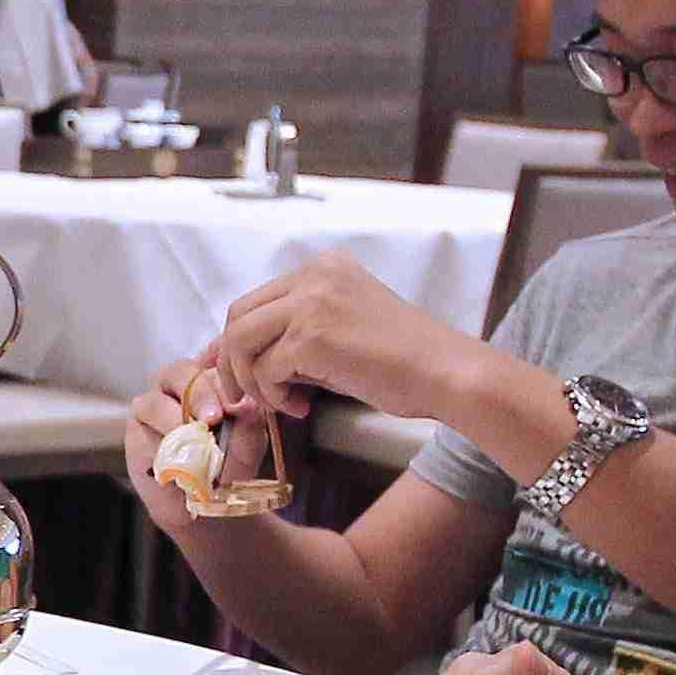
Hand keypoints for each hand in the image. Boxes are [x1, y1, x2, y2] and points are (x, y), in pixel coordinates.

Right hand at [120, 352, 277, 540]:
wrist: (206, 502)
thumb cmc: (229, 464)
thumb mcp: (249, 442)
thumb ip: (250, 421)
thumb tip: (247, 403)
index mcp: (209, 375)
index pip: (212, 356)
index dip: (224, 371)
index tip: (239, 399)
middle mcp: (178, 383)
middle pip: (181, 371)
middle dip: (199, 393)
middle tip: (215, 417)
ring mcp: (153, 404)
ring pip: (156, 402)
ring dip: (177, 421)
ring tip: (196, 439)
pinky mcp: (135, 431)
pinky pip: (144, 433)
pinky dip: (162, 446)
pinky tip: (180, 461)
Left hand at [210, 253, 486, 423]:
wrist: (445, 372)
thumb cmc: (404, 361)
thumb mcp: (345, 328)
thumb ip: (300, 332)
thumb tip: (248, 359)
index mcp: (324, 267)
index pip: (257, 300)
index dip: (235, 339)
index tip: (230, 370)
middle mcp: (314, 275)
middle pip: (238, 315)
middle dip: (232, 361)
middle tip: (245, 396)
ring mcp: (311, 302)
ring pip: (241, 340)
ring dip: (251, 380)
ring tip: (280, 403)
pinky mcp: (311, 336)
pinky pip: (265, 369)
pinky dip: (275, 395)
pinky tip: (304, 406)